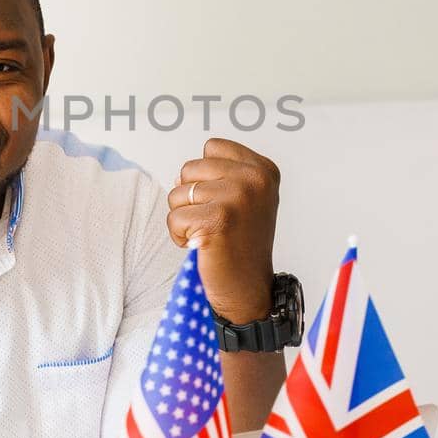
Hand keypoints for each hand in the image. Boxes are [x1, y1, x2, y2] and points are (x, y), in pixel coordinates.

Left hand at [167, 137, 279, 323]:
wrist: (248, 289)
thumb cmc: (239, 243)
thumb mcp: (244, 197)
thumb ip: (221, 173)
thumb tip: (179, 176)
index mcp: (263, 169)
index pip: (211, 148)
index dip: (206, 177)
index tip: (225, 205)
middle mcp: (255, 179)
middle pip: (189, 169)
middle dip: (190, 198)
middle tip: (214, 223)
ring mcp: (239, 197)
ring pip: (177, 193)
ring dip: (184, 218)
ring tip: (208, 235)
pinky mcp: (219, 219)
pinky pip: (174, 218)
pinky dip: (179, 236)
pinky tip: (202, 247)